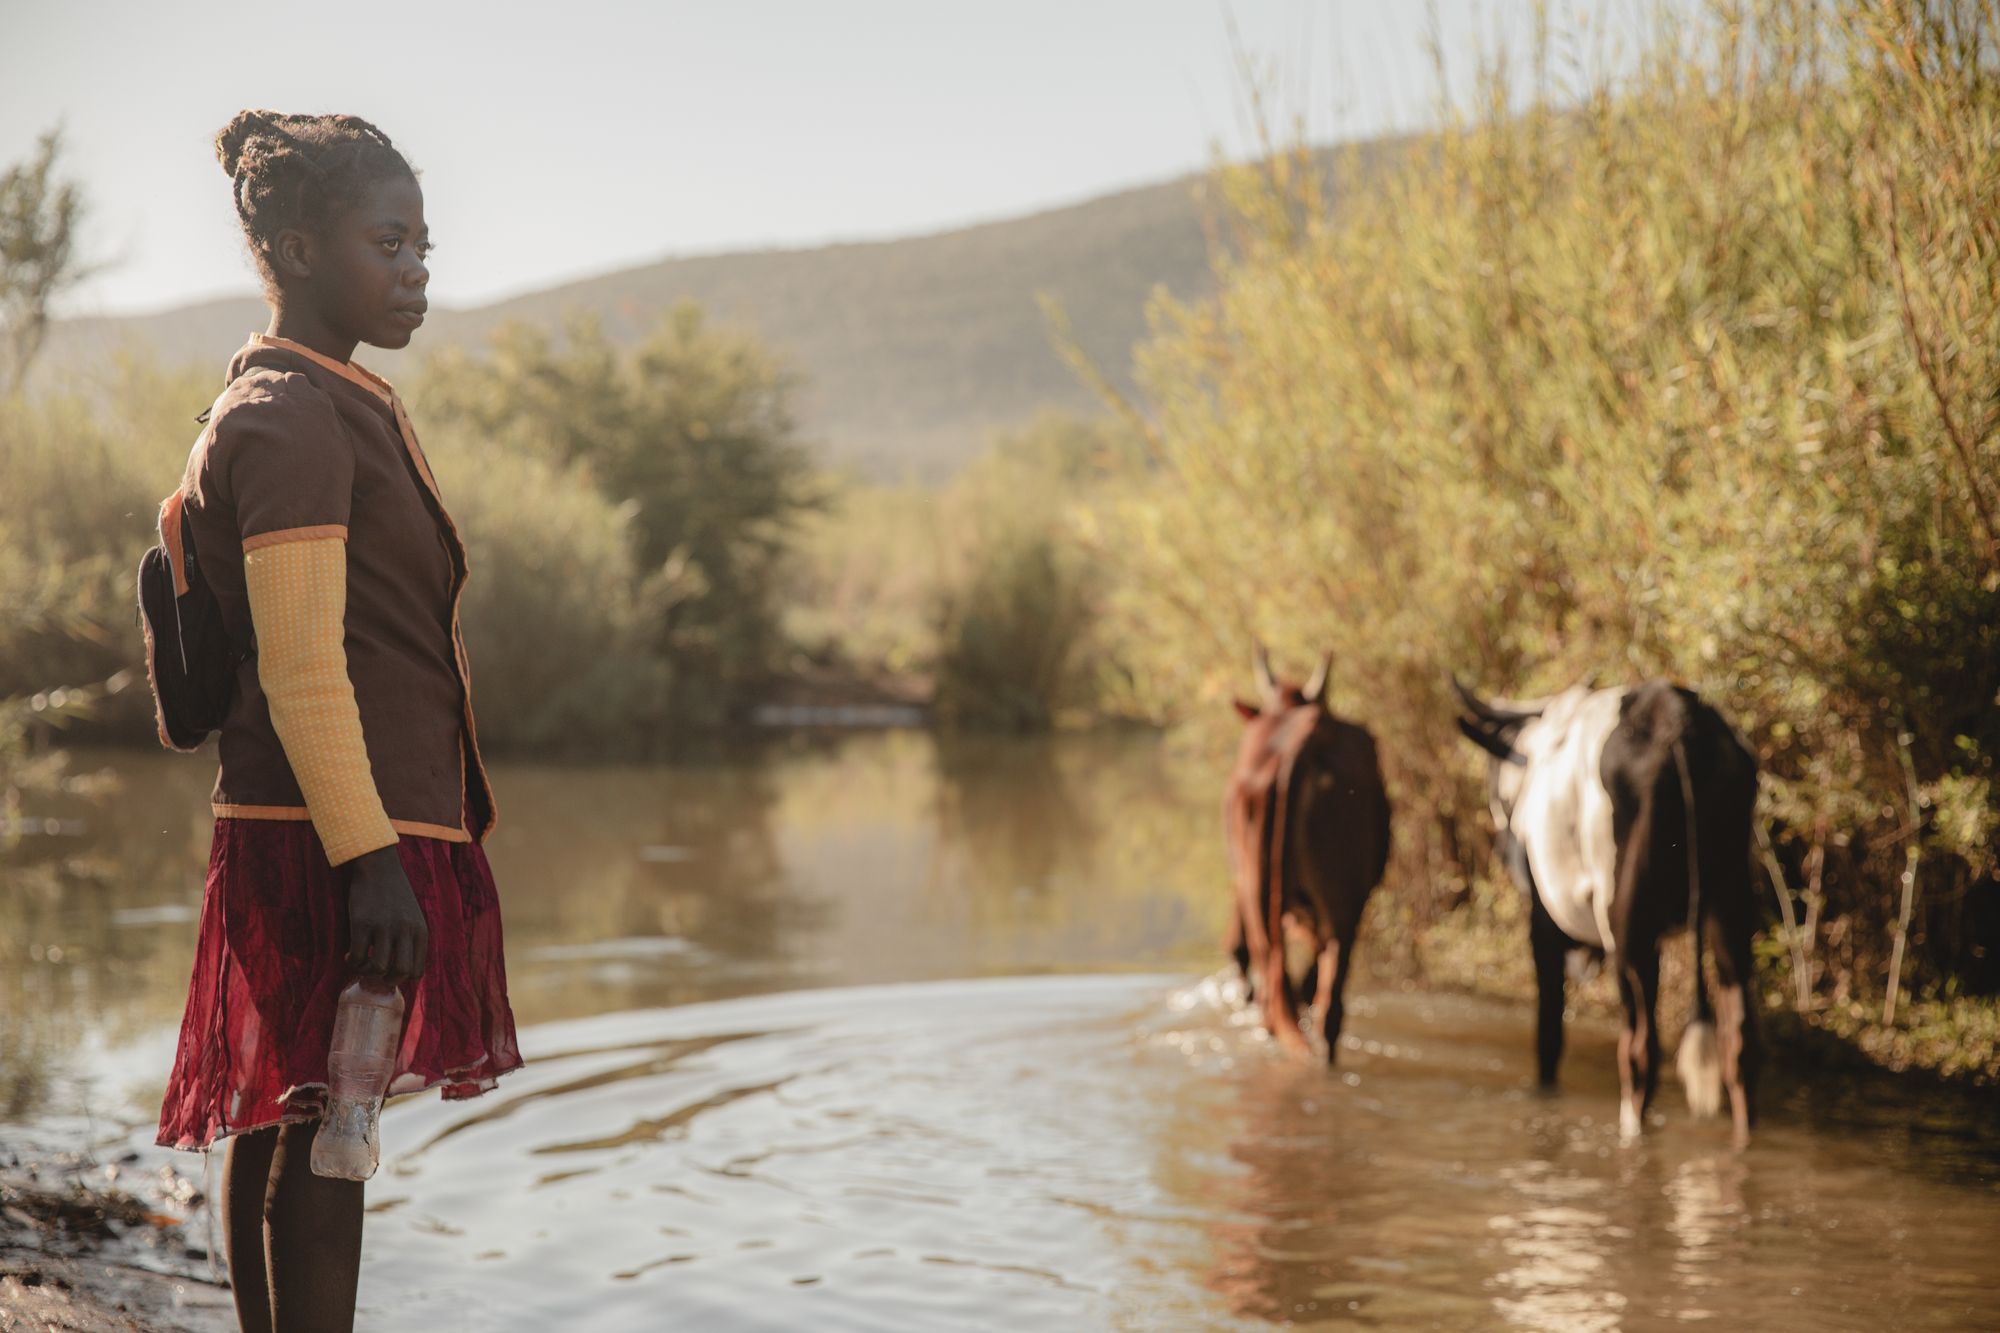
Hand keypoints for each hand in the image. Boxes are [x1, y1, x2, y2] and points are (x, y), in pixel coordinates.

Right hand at [344, 846, 429, 983]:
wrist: (378, 866)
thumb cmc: (394, 894)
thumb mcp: (412, 917)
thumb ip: (410, 940)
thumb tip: (399, 970)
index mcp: (420, 931)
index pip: (417, 971)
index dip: (402, 978)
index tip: (390, 972)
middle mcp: (405, 930)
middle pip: (401, 972)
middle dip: (387, 980)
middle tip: (376, 972)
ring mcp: (384, 927)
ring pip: (379, 967)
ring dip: (366, 972)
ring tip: (361, 963)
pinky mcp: (362, 923)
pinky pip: (357, 956)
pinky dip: (352, 961)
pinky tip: (349, 954)